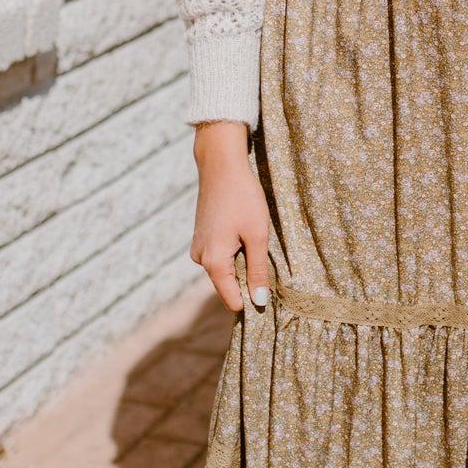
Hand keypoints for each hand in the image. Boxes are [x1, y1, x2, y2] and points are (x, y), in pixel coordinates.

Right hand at [190, 121, 270, 314]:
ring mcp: (198, 248)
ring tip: (254, 241)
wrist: (221, 166)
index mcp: (214, 262)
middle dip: (248, 279)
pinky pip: (219, 257)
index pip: (232, 300)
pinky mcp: (200, 239)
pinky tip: (243, 234)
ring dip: (242, 263)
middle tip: (266, 258)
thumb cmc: (243, 198)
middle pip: (228, 285)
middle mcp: (200, 259)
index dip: (252, 299)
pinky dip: (234, 253)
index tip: (270, 293)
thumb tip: (259, 301)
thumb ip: (258, 270)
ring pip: (225, 270)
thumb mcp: (257, 235)